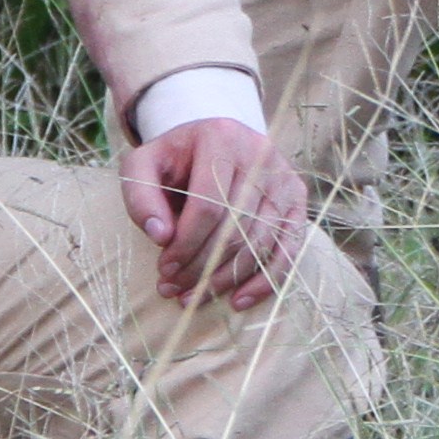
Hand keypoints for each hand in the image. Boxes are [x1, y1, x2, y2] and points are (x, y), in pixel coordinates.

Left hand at [120, 110, 308, 313]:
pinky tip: (238, 299)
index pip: (208, 205)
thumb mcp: (144, 166)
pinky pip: (289, 247)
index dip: (186, 244)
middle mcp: (260, 154)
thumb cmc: (175, 160)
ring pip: (260, 241)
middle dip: (202, 267)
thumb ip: (141, 197)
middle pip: (235, 227)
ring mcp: (283, 177)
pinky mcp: (297, 197)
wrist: (212, 142)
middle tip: (174, 290)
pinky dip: (265, 279)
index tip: (164, 269)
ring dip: (226, 278)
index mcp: (220, 138)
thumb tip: (160, 236)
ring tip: (194, 297)